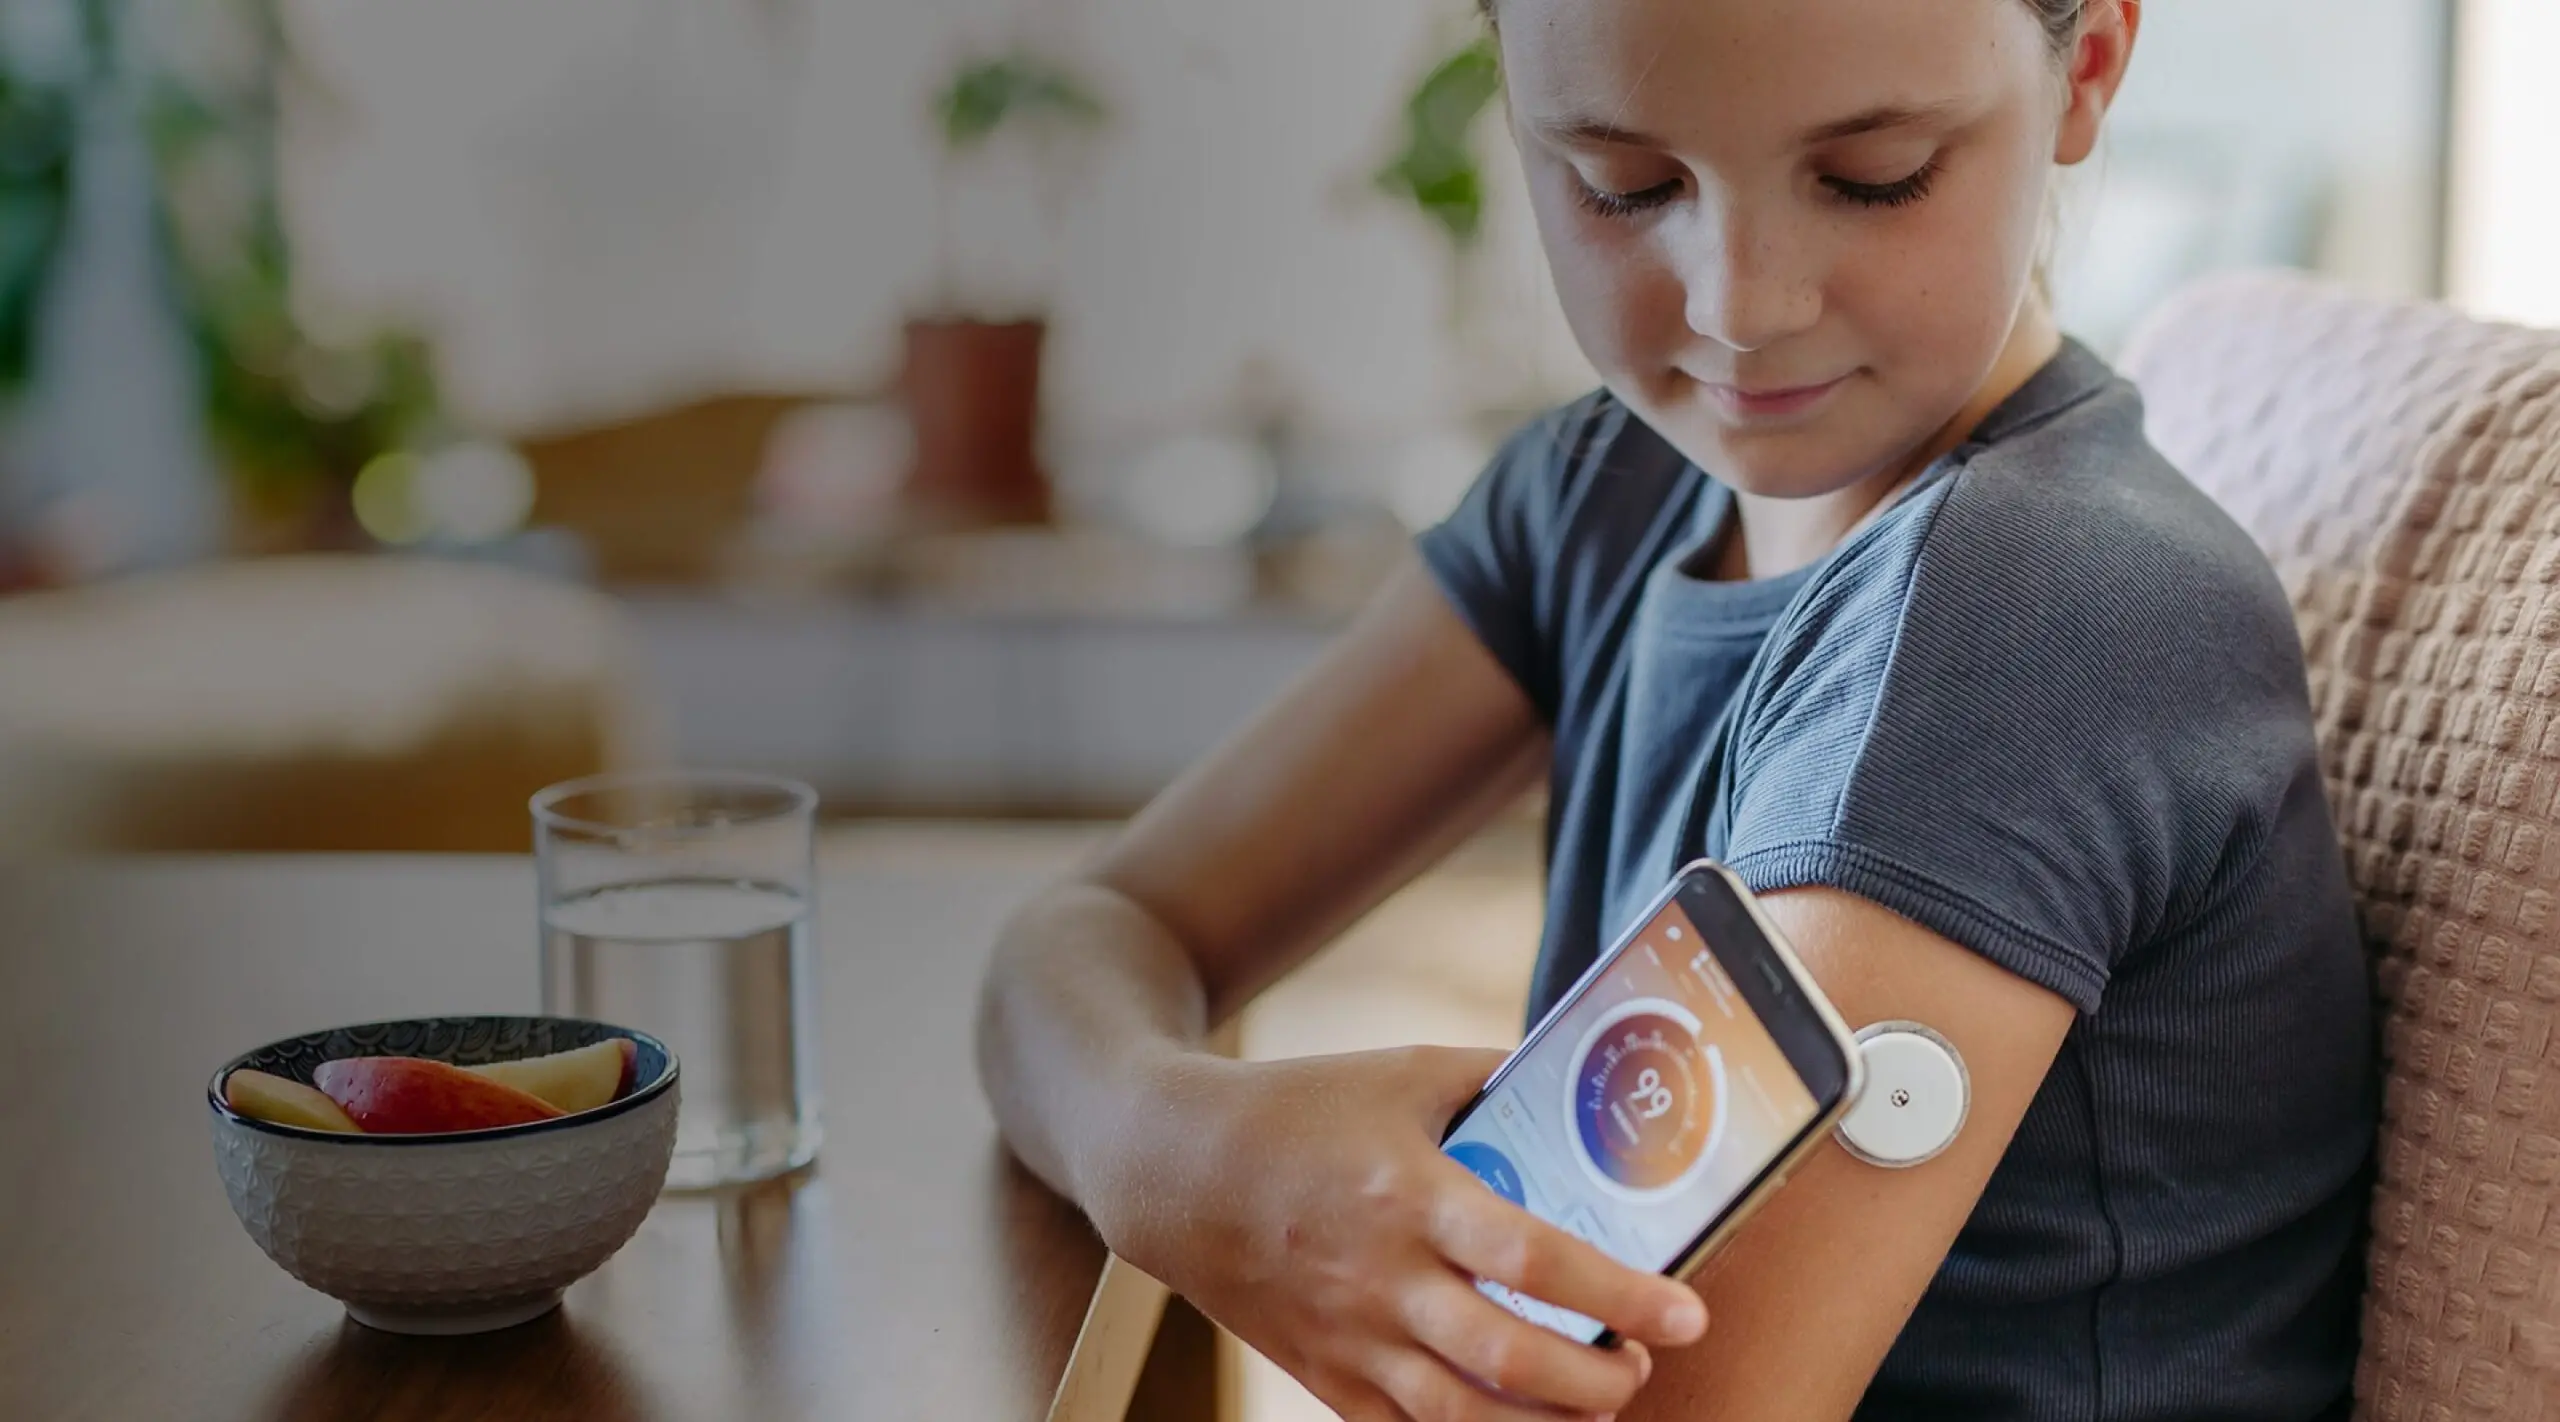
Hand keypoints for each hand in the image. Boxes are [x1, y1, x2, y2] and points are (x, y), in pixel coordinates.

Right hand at [1093, 1045, 1708, 1420]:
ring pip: (1462, 1416)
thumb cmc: (1299, 1110)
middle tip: (1639, 1367)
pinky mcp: (1326, 1376)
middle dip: (1594, 1379)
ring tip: (1598, 1403)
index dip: (1614, 1294)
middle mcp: (1383, 1276)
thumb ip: (1496, 1082)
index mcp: (1409, 1192)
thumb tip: (1588, 1093)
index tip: (1685, 1314)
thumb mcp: (1402, 1072)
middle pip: (1506, 1354)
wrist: (1175, 1170)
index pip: (1529, 1255)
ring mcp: (1351, 1337)